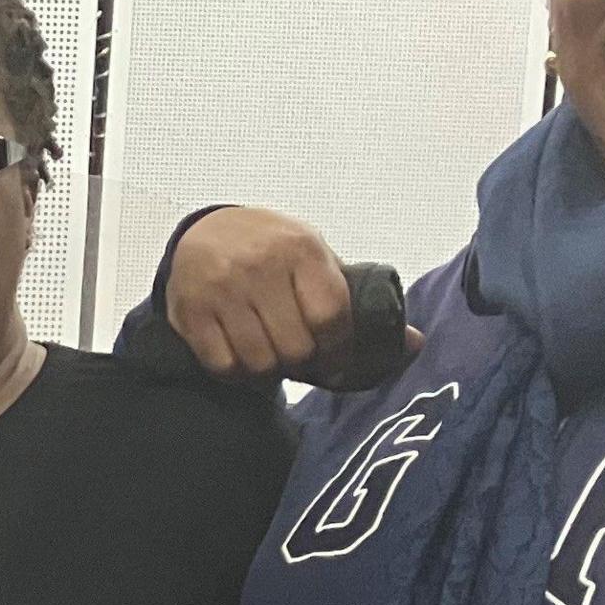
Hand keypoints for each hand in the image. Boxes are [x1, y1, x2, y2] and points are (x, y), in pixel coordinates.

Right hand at [161, 207, 420, 382]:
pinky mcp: (190, 310)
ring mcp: (221, 288)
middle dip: (302, 364)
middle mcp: (259, 265)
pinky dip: (236, 373)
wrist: (206, 231)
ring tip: (272, 359)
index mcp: (301, 249)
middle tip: (300, 359)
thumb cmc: (274, 251)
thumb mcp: (316, 260)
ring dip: (269, 372)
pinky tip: (243, 359)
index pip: (330, 315)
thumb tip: (414, 345)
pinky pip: (222, 365)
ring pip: (258, 362)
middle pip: (295, 347)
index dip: (339, 351)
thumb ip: (355, 300)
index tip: (337, 363)